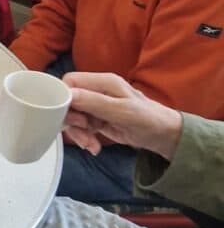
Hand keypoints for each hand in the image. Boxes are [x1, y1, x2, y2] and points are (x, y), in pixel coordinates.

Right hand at [62, 72, 182, 160]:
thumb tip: (67, 94)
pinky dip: (84, 138)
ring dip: (78, 133)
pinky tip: (94, 146)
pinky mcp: (96, 119)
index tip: (68, 115)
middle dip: (72, 120)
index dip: (63, 97)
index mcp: (103, 82)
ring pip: (72, 116)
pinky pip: (80, 127)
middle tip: (83, 131)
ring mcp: (95, 106)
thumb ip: (94, 102)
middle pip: (68, 101)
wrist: (163, 136)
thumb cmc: (149, 119)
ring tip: (91, 144)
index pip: (70, 81)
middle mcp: (97, 91)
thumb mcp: (122, 111)